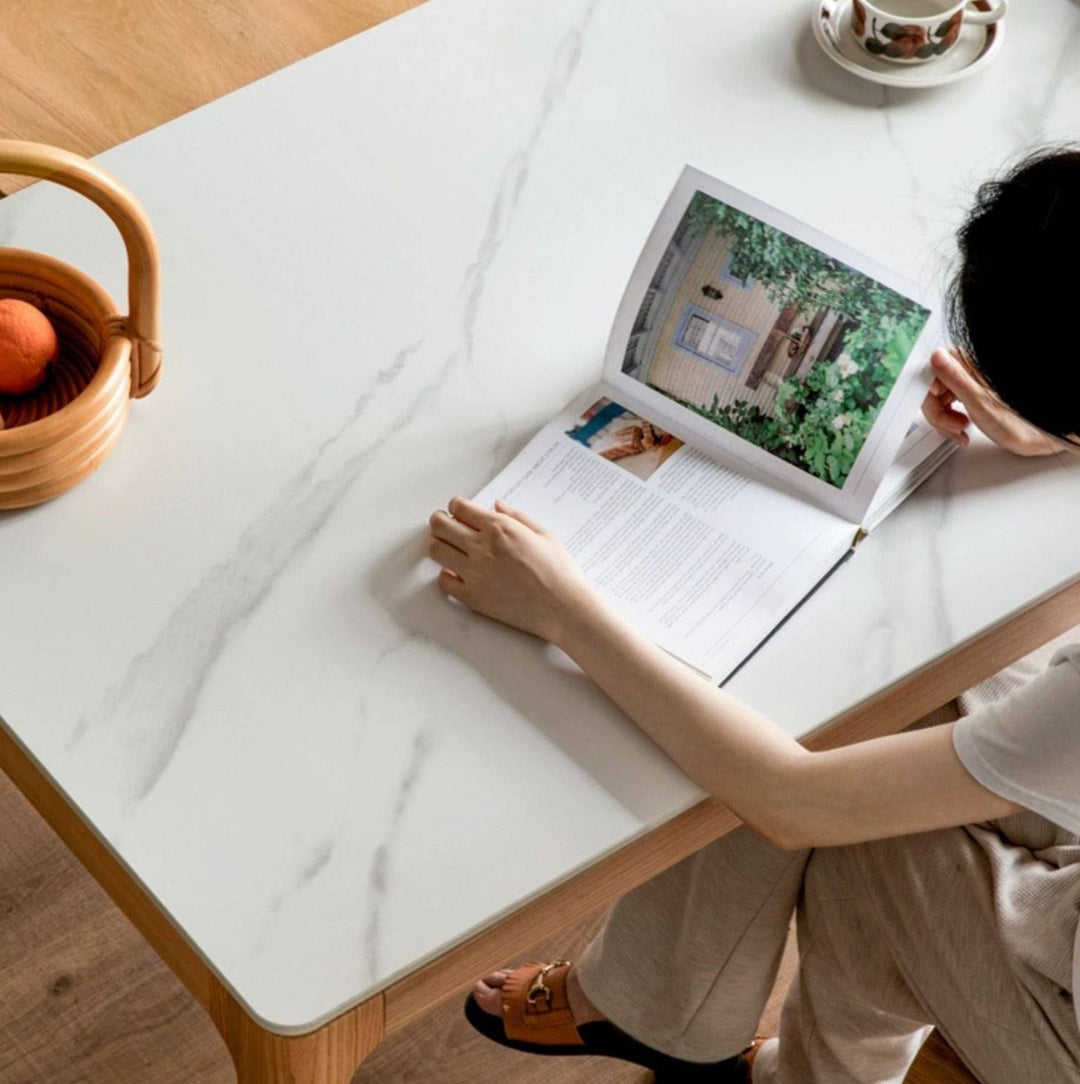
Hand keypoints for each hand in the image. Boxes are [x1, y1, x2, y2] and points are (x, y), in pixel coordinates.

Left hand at [427, 497, 594, 642]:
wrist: (564, 608)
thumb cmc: (560, 572)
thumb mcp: (544, 535)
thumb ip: (517, 517)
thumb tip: (497, 505)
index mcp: (500, 527)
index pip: (459, 507)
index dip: (456, 507)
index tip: (459, 512)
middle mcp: (482, 547)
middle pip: (439, 525)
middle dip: (440, 521)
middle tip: (446, 526)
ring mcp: (474, 573)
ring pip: (435, 550)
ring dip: (439, 545)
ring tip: (450, 548)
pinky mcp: (472, 597)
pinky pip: (443, 582)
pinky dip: (446, 575)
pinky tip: (458, 574)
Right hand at [922, 348, 1068, 456]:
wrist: (1039, 436)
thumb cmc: (1018, 421)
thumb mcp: (979, 402)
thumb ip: (955, 378)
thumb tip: (937, 357)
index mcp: (972, 365)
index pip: (934, 371)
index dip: (930, 392)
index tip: (935, 408)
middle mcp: (970, 372)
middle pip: (935, 387)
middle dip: (938, 412)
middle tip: (953, 426)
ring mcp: (972, 385)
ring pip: (941, 399)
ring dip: (944, 419)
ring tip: (960, 430)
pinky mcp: (973, 397)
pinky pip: (950, 406)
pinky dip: (951, 421)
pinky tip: (963, 430)